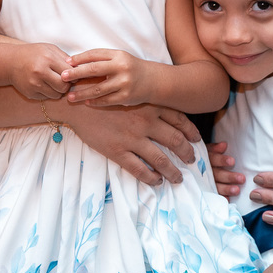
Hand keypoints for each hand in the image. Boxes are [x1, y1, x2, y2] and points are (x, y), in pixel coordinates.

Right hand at [9, 43, 69, 99]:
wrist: (10, 62)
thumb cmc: (33, 54)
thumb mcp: (49, 49)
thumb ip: (65, 58)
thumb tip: (79, 69)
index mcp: (48, 58)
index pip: (69, 72)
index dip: (74, 74)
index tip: (73, 74)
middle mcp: (40, 72)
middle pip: (64, 86)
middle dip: (67, 85)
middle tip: (65, 81)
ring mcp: (34, 84)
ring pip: (56, 95)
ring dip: (58, 90)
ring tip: (54, 82)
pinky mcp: (30, 93)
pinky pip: (47, 97)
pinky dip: (49, 93)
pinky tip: (44, 85)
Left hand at [63, 49, 154, 105]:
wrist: (154, 81)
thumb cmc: (131, 68)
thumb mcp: (120, 58)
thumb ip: (102, 59)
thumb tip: (76, 62)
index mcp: (118, 55)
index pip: (95, 54)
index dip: (79, 58)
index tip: (66, 62)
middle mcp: (121, 68)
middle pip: (94, 70)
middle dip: (76, 73)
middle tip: (63, 77)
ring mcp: (124, 83)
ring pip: (97, 89)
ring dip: (82, 93)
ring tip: (70, 96)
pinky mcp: (126, 97)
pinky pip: (106, 100)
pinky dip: (94, 102)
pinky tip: (85, 102)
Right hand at [66, 104, 199, 185]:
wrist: (75, 99)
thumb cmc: (102, 92)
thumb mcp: (129, 91)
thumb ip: (147, 100)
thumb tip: (164, 111)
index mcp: (150, 105)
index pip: (180, 120)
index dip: (191, 131)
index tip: (197, 139)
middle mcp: (145, 122)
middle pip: (176, 141)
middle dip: (187, 153)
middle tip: (192, 160)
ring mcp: (132, 138)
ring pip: (161, 159)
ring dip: (172, 171)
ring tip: (177, 178)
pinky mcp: (117, 151)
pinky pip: (140, 169)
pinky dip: (151, 178)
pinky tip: (156, 181)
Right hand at [208, 141, 243, 197]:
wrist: (188, 166)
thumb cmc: (204, 158)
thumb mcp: (207, 150)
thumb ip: (215, 148)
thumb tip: (224, 145)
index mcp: (204, 159)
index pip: (213, 159)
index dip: (222, 160)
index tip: (232, 161)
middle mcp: (203, 171)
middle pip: (216, 174)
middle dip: (229, 177)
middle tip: (241, 179)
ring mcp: (203, 182)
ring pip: (215, 185)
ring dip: (226, 188)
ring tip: (237, 190)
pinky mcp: (205, 190)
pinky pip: (212, 195)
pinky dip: (220, 197)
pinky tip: (228, 199)